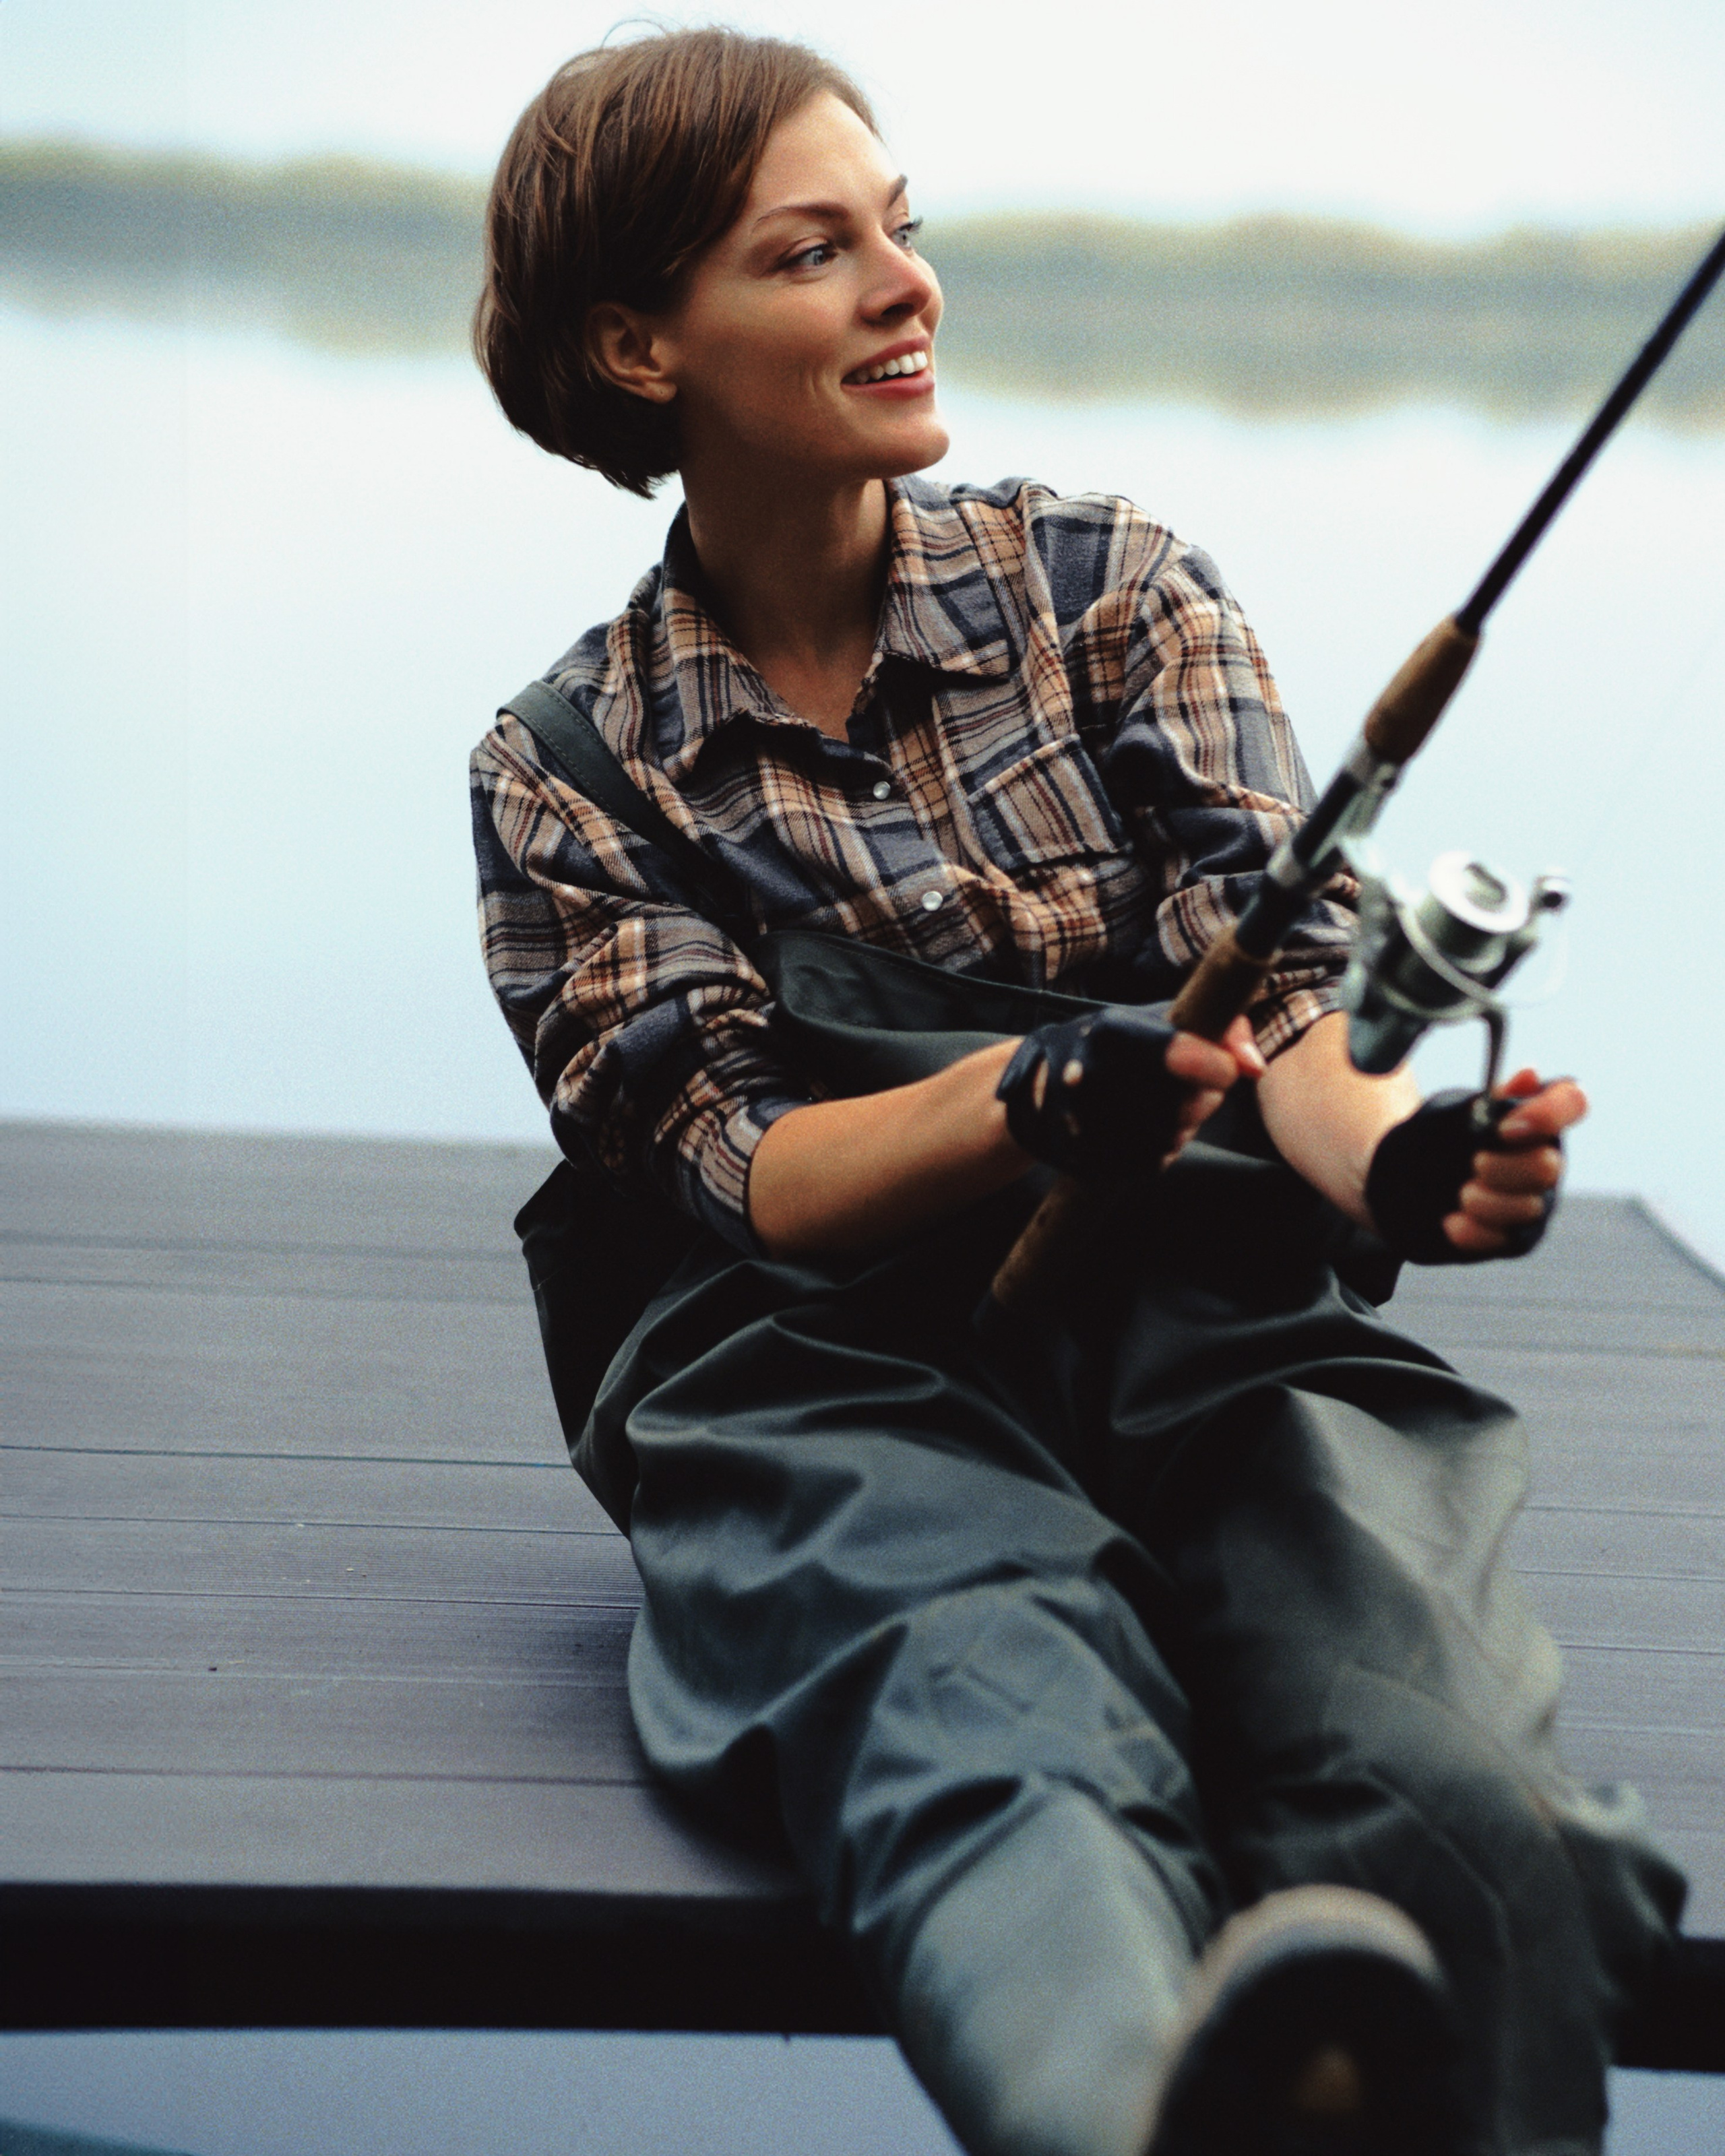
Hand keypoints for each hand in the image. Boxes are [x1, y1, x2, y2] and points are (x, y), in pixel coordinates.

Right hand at [998, 1009, 1263, 1178]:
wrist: (1040, 1083)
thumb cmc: (1117, 1045)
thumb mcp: (1160, 1019)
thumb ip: (1220, 1029)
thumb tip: (1254, 1067)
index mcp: (1109, 1031)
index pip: (1177, 1053)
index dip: (1215, 1066)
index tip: (1226, 1071)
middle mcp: (1087, 1075)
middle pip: (1179, 1107)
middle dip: (1201, 1101)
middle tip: (1193, 1088)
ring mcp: (1080, 1122)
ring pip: (1167, 1140)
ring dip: (1181, 1127)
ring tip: (1165, 1106)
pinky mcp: (1081, 1159)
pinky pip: (1147, 1164)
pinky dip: (1159, 1150)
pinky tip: (1147, 1129)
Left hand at [1442, 1067, 1585, 1256]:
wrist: (1403, 1183)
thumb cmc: (1437, 1139)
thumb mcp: (1455, 1111)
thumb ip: (1492, 1098)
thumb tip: (1529, 1074)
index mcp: (1537, 1117)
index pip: (1573, 1102)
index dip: (1548, 1115)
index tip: (1504, 1128)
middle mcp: (1547, 1158)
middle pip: (1548, 1167)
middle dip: (1503, 1168)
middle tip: (1474, 1163)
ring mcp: (1536, 1201)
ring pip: (1529, 1209)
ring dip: (1484, 1201)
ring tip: (1461, 1193)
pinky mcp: (1518, 1237)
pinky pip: (1508, 1240)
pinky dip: (1474, 1231)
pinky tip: (1452, 1221)